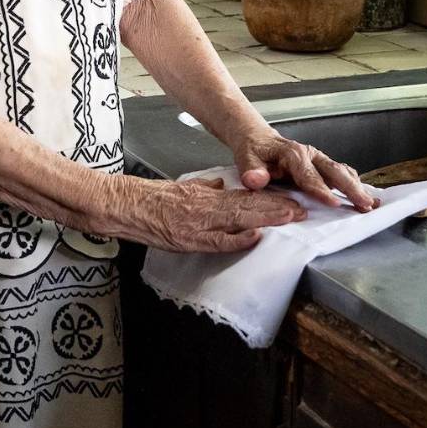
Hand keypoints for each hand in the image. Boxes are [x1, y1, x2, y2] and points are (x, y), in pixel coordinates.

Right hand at [113, 173, 305, 254]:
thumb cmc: (149, 197)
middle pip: (249, 208)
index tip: (292, 201)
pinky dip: (237, 240)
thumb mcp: (183, 187)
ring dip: (267, 220)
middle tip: (302, 211)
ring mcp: (198, 225)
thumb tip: (223, 185)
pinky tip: (255, 238)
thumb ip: (205, 188)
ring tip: (290, 219)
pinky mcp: (188, 240)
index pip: (246, 198)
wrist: (124, 205)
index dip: (271, 200)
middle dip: (278, 210)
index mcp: (207, 196)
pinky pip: (217, 241)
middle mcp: (207, 209)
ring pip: (239, 221)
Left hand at [232, 127, 378, 211]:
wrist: (258, 139)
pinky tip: (364, 196)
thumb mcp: (245, 158)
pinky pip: (341, 173)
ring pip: (341, 172)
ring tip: (370, 204)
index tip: (334, 202)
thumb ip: (251, 170)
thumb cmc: (253, 151)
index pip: (308, 174)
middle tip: (364, 204)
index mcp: (292, 153)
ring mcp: (318, 159)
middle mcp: (309, 154)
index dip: (321, 189)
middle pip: (333, 171)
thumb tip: (256, 180)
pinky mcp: (322, 165)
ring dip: (356, 187)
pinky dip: (354, 184)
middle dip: (350, 188)